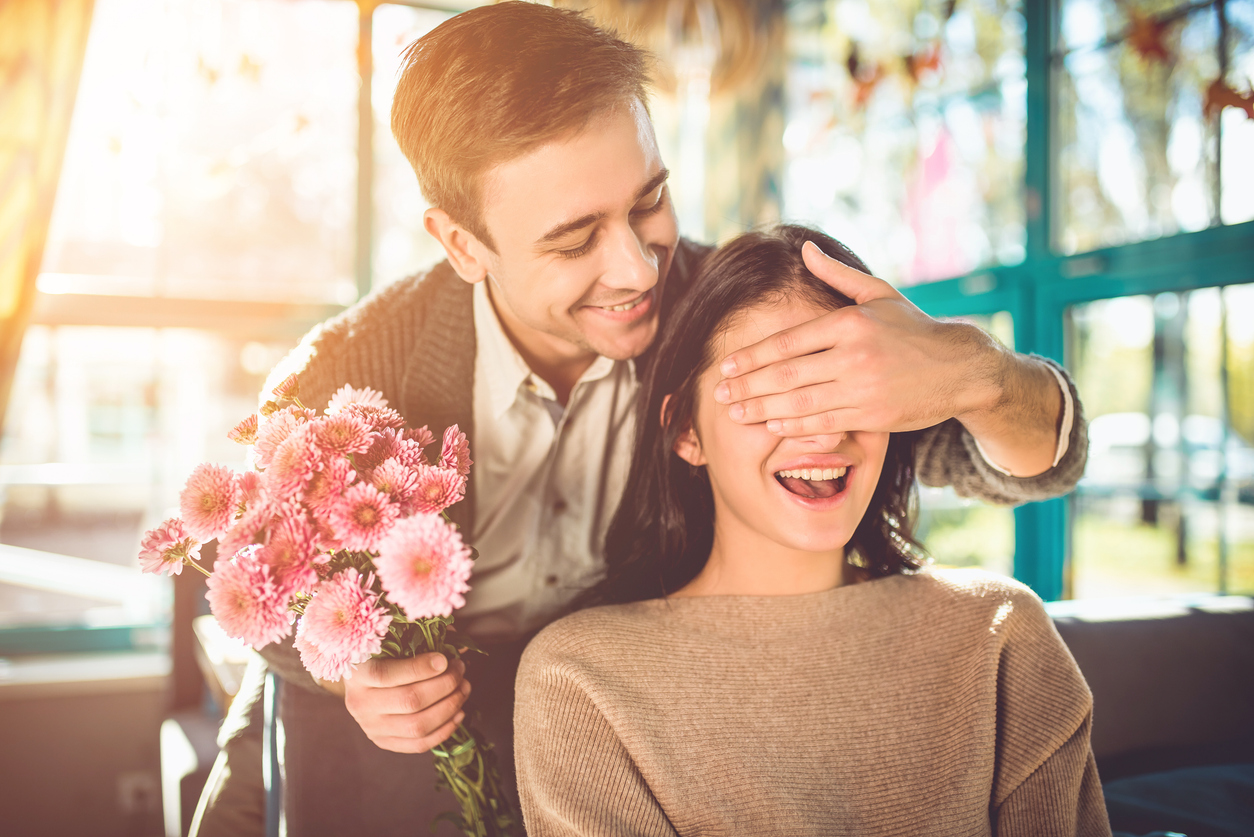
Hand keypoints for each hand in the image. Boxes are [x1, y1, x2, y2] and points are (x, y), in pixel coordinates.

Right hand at [341, 653, 470, 753]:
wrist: (361, 683)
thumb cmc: (383, 654)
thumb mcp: (393, 640)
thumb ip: (422, 639)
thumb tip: (459, 646)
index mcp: (357, 674)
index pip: (387, 674)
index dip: (421, 668)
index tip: (445, 660)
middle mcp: (360, 704)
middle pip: (409, 701)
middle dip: (444, 685)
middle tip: (460, 670)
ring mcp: (371, 727)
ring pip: (418, 726)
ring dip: (449, 707)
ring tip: (464, 689)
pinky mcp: (383, 741)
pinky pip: (418, 744)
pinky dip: (444, 730)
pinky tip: (458, 713)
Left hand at [714, 240, 1004, 436]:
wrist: (962, 369)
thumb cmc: (914, 329)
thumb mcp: (879, 293)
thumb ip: (837, 275)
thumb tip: (803, 249)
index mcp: (849, 323)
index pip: (787, 342)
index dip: (752, 356)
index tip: (726, 366)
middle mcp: (853, 356)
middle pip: (786, 374)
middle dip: (748, 386)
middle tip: (720, 394)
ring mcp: (863, 389)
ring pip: (800, 402)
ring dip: (762, 409)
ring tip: (736, 412)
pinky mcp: (873, 416)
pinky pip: (824, 423)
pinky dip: (795, 425)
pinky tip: (772, 424)